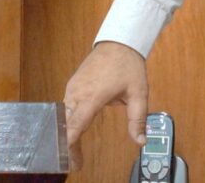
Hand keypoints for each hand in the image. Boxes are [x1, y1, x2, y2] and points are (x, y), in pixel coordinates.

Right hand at [63, 41, 148, 169]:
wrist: (119, 41)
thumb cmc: (129, 66)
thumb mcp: (139, 93)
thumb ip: (138, 119)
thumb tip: (140, 141)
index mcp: (92, 97)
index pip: (74, 127)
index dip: (70, 147)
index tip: (72, 162)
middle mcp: (77, 93)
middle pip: (66, 125)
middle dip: (68, 144)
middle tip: (75, 161)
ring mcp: (72, 88)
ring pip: (64, 116)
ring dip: (69, 131)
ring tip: (74, 152)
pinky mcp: (71, 84)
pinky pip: (66, 106)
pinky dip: (69, 119)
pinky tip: (75, 129)